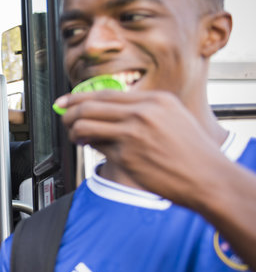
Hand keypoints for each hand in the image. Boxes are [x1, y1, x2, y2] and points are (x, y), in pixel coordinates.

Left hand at [55, 89, 223, 201]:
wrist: (208, 178)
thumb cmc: (192, 153)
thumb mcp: (174, 118)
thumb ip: (145, 111)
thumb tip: (109, 110)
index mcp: (156, 100)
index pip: (105, 93)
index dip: (79, 97)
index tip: (65, 101)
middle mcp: (143, 112)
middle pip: (89, 106)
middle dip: (69, 113)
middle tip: (63, 118)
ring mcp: (133, 133)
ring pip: (85, 125)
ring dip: (74, 131)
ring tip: (76, 136)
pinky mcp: (127, 155)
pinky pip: (97, 146)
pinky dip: (89, 146)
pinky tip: (91, 147)